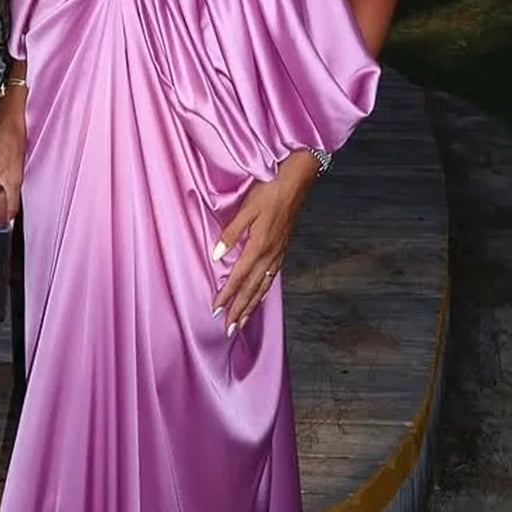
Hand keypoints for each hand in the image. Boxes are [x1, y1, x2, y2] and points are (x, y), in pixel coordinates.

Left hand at [210, 151, 317, 332]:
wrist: (296, 182)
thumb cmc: (268, 190)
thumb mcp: (246, 209)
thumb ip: (232, 233)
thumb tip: (217, 255)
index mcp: (259, 245)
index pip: (238, 276)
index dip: (227, 294)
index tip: (216, 310)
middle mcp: (270, 254)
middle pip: (252, 288)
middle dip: (239, 309)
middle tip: (228, 329)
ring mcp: (278, 253)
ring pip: (263, 286)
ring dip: (252, 305)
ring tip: (243, 322)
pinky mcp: (283, 249)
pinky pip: (272, 277)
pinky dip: (264, 291)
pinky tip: (260, 296)